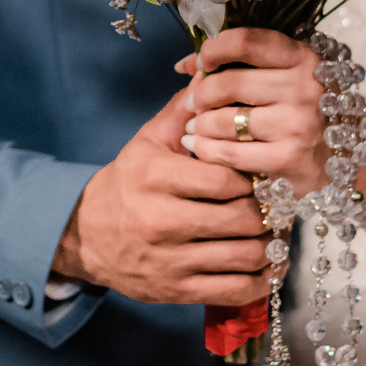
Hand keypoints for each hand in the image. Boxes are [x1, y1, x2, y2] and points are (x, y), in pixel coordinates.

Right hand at [51, 89, 271, 306]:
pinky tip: (268, 265)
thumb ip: (184, 111)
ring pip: (245, 256)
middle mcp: (161, 220)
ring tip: (277, 232)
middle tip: (278, 204)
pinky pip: (235, 291)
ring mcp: (170, 260)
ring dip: (271, 246)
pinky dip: (262, 280)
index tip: (261, 175)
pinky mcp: (176, 291)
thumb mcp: (149, 140)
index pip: (226, 179)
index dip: (252, 177)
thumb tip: (211, 74)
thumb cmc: (128, 182)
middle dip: (268, 211)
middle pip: (243, 218)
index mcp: (157, 178)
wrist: (86, 234)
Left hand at [178, 28, 328, 194]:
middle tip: (193, 103)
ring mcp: (297, 125)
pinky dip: (205, 148)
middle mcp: (305, 88)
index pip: (247, 41)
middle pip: (230, 83)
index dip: (214, 49)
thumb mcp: (286, 78)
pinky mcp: (286, 159)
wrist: (340, 162)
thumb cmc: (304, 113)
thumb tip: (186, 64)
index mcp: (304, 58)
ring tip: (194, 125)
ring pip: (225, 119)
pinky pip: (228, 152)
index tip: (204, 63)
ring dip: (200, 123)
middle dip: (201, 94)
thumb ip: (240, 65)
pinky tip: (198, 144)